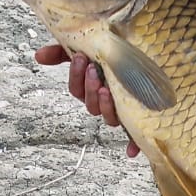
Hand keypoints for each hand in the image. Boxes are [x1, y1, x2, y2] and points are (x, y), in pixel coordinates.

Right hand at [35, 43, 138, 158]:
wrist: (156, 51)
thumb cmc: (122, 50)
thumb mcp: (93, 45)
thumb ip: (66, 51)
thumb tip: (39, 55)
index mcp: (93, 87)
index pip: (77, 90)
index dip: (76, 78)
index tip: (80, 58)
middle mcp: (107, 102)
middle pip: (91, 106)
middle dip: (89, 88)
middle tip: (93, 69)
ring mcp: (124, 111)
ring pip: (109, 118)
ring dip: (105, 106)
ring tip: (106, 89)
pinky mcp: (143, 117)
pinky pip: (137, 136)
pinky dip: (133, 145)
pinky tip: (130, 151)